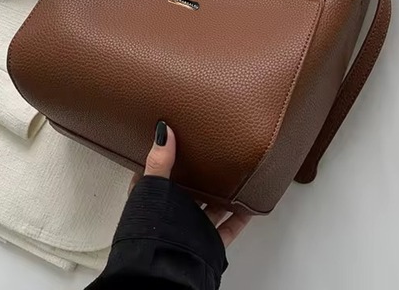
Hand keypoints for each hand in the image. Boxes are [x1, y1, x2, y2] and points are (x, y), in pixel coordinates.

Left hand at [129, 122, 250, 246]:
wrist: (163, 268)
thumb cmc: (149, 228)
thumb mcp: (152, 186)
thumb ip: (160, 160)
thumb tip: (164, 129)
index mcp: (152, 199)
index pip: (158, 174)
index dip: (167, 157)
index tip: (179, 140)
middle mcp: (171, 213)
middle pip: (187, 189)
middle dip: (198, 174)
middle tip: (213, 152)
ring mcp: (191, 227)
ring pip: (209, 207)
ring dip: (220, 193)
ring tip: (234, 171)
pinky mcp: (208, 241)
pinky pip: (229, 226)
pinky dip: (240, 216)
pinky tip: (249, 204)